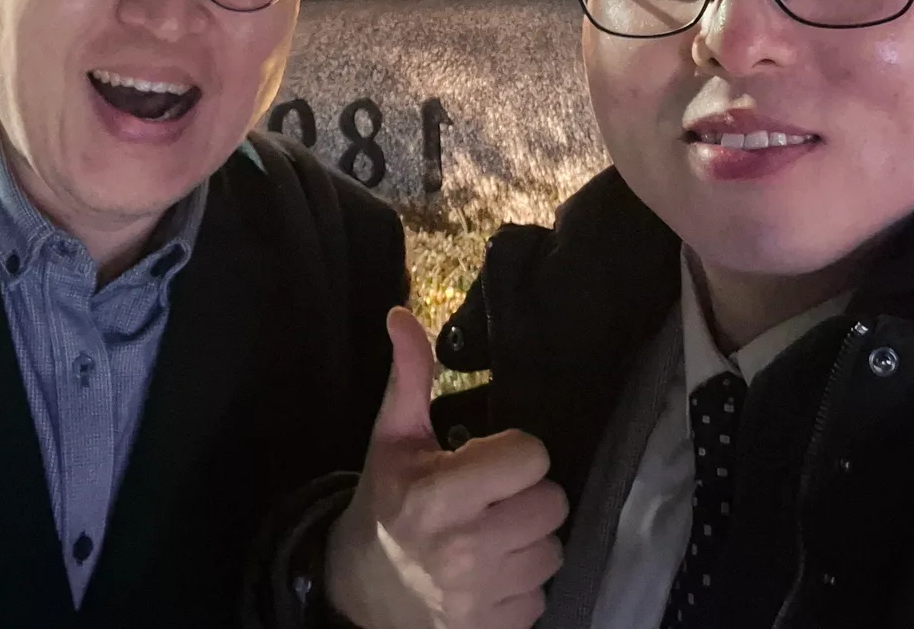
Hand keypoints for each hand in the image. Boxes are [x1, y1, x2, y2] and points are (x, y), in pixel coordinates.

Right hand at [326, 307, 566, 628]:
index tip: (485, 461)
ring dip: (529, 541)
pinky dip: (522, 584)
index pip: (532, 456)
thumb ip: (409, 376)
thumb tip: (402, 315)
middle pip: (553, 502)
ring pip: (554, 549)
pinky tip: (491, 575)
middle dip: (526, 495)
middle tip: (493, 499)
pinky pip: (543, 594)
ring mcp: (483, 598)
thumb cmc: (384, 504)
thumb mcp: (392, 438)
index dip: (513, 453)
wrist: (359, 591)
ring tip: (493, 536)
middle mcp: (467, 550)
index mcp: (442, 495)